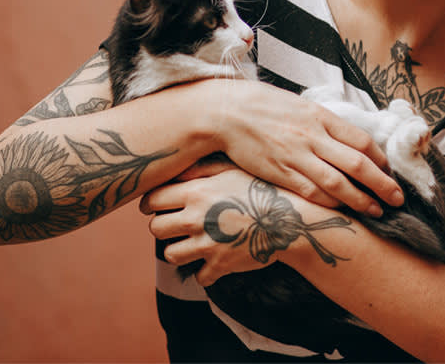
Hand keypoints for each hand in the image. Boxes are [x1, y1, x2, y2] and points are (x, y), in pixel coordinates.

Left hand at [142, 168, 354, 286]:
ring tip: (192, 243)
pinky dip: (205, 271)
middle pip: (156, 228)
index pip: (152, 199)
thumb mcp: (233, 168)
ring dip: (179, 250)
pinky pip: (199, 277)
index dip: (151, 202)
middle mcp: (195, 219)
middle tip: (176, 223)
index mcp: (195, 192)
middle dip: (163, 226)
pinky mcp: (220, 265)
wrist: (293, 218)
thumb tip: (174, 170)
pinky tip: (215, 260)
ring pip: (171, 255)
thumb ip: (201, 168)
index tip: (157, 204)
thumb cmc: (264, 187)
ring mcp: (207, 244)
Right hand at [198, 79, 403, 215]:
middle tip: (398, 198)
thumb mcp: (302, 105)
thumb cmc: (266, 106)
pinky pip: (312, 193)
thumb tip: (349, 140)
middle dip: (382, 184)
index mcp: (321, 116)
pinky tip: (344, 211)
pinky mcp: (280, 174)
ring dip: (361, 200)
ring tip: (377, 211)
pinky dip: (331, 203)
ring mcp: (297, 157)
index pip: (362, 141)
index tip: (389, 171)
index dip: (380, 159)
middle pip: (358, 164)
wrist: (228, 112)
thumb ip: (325, 123)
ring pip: (338, 184)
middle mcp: (313, 136)